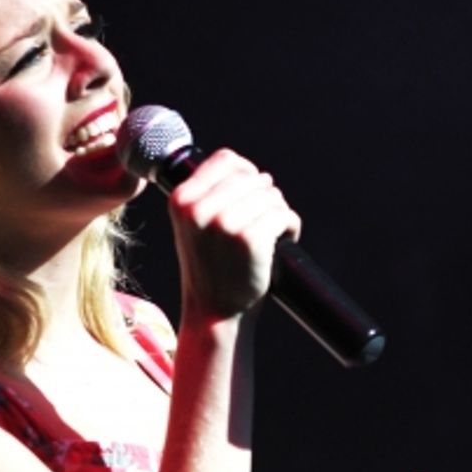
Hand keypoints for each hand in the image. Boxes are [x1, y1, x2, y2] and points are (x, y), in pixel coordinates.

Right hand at [167, 149, 301, 319]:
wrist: (215, 311)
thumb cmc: (210, 265)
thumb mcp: (195, 225)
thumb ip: (212, 194)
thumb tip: (256, 173)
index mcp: (181, 199)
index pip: (227, 160)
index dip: (247, 172)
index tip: (253, 192)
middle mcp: (199, 208)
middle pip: (253, 177)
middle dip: (266, 196)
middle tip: (265, 221)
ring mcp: (225, 223)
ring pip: (271, 195)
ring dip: (278, 212)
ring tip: (272, 233)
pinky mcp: (250, 239)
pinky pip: (284, 215)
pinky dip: (290, 226)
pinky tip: (282, 241)